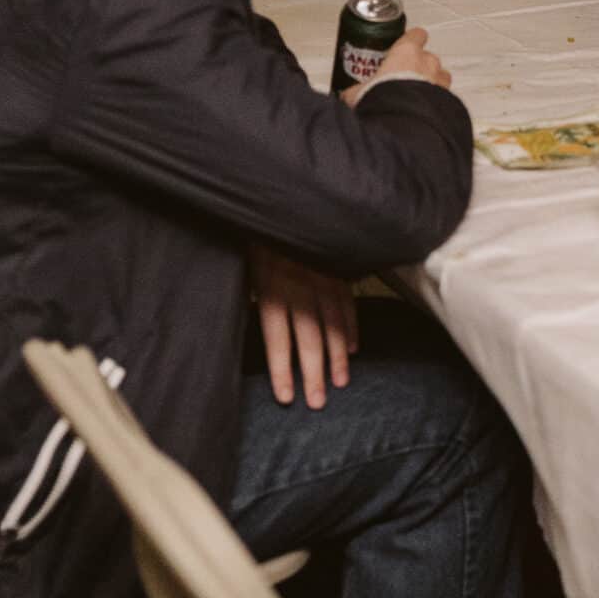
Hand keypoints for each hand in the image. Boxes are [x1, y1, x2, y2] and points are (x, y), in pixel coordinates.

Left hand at [249, 246, 357, 408]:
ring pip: (332, 324)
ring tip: (340, 382)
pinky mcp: (337, 268)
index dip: (282, 370)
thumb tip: (260, 328)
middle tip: (319, 403)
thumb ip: (255, 295)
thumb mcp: (246, 265)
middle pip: (308, 339)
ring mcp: (322, 277)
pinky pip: (346, 302)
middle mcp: (298, 287)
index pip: (277, 338)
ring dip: (337, 357)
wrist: (282, 194)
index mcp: (270, 288)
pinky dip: (351, 326)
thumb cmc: (258, 234)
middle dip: (313, 374)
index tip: (288, 398)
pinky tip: (352, 348)